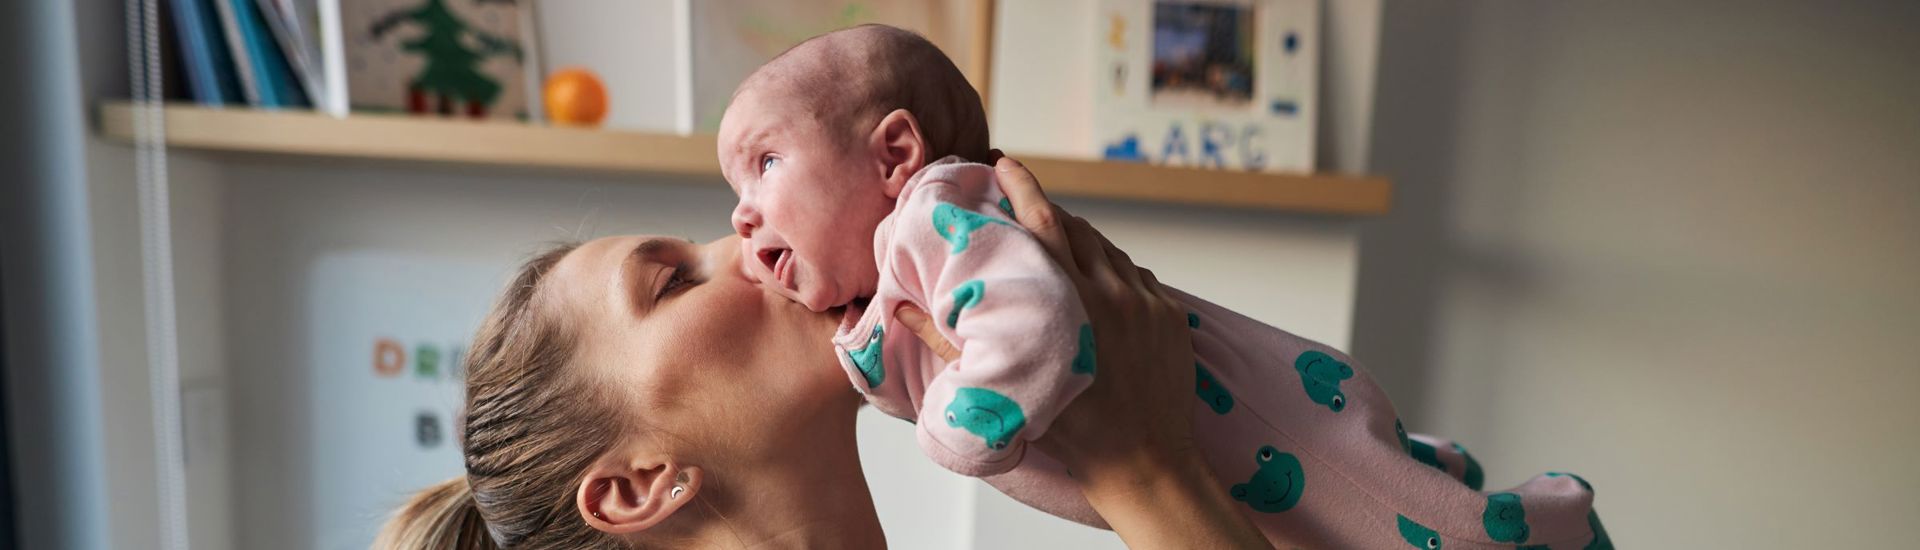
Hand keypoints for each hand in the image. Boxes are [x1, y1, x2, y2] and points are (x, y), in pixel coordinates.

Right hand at [896, 154, 1271, 547]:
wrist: (1144, 464)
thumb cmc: (1071, 432)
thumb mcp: (1005, 384)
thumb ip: (950, 340)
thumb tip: (901, 308)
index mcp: (1065, 302)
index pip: (1042, 223)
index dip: (1021, 187)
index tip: (1003, 164)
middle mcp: (1108, 292)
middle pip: (1074, 228)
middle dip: (1046, 207)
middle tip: (1020, 197)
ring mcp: (1144, 301)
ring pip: (1107, 250)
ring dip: (1080, 240)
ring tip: (1056, 245)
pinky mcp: (1169, 314)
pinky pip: (1136, 276)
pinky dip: (1113, 271)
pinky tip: (1096, 283)